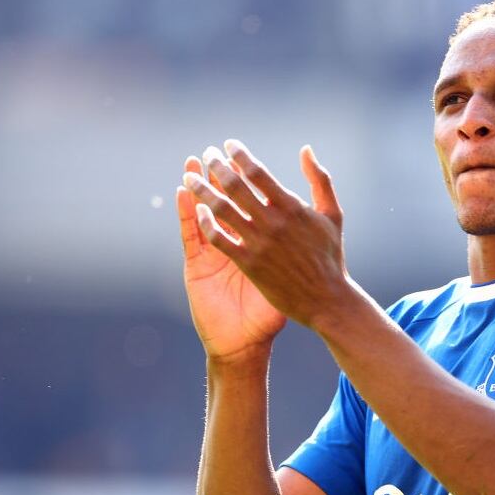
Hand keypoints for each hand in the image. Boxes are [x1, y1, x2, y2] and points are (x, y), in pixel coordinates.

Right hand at [177, 153, 286, 362]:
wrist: (249, 342)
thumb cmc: (277, 308)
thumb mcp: (295, 272)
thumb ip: (302, 246)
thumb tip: (311, 218)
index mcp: (258, 241)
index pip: (249, 203)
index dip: (244, 180)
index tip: (241, 155)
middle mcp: (235, 243)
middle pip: (224, 203)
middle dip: (218, 178)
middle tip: (212, 152)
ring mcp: (214, 253)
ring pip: (204, 214)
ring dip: (198, 189)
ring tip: (191, 165)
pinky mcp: (198, 266)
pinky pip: (192, 236)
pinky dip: (188, 215)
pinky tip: (183, 194)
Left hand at [181, 139, 347, 332]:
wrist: (327, 299)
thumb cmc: (331, 256)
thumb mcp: (332, 214)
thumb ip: (320, 179)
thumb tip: (306, 150)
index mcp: (293, 208)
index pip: (258, 173)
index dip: (240, 155)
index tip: (228, 145)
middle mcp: (274, 222)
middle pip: (236, 186)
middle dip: (217, 166)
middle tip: (207, 154)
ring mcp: (260, 243)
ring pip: (222, 209)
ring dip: (203, 190)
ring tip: (190, 177)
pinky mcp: (249, 264)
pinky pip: (219, 239)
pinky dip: (206, 222)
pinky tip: (197, 211)